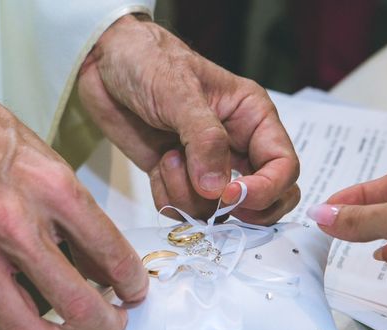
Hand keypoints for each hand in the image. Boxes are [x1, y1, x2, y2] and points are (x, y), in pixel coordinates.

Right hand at [0, 95, 147, 329]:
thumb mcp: (52, 165)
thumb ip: (81, 220)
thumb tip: (104, 266)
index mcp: (51, 190)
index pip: (109, 252)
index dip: (132, 281)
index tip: (135, 290)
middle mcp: (14, 225)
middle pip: (75, 302)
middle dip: (106, 325)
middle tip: (114, 326)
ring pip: (27, 329)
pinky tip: (37, 325)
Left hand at [77, 14, 299, 223]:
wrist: (103, 63)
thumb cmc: (147, 61)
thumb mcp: (180, 92)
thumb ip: (204, 140)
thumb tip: (217, 189)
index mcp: (252, 118)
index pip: (283, 166)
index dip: (266, 189)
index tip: (231, 196)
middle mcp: (236, 146)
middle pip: (266, 199)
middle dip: (242, 210)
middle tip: (216, 203)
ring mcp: (206, 166)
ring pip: (217, 210)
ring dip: (188, 195)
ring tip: (169, 158)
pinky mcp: (177, 179)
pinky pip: (183, 210)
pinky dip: (167, 197)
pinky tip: (157, 166)